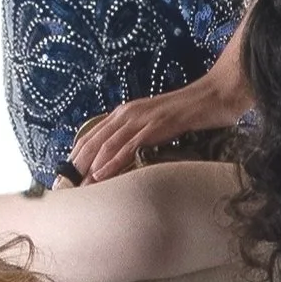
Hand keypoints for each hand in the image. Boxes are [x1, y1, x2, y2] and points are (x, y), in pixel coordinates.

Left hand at [66, 63, 248, 182]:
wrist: (215, 95)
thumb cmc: (190, 112)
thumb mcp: (158, 125)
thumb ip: (140, 137)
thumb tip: (128, 157)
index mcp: (126, 112)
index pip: (93, 135)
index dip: (77, 155)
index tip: (67, 175)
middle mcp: (128, 113)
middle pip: (93, 140)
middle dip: (77, 164)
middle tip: (65, 186)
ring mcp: (141, 118)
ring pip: (107, 144)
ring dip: (90, 166)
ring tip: (78, 186)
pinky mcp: (156, 126)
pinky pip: (129, 146)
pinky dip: (112, 161)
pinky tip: (101, 174)